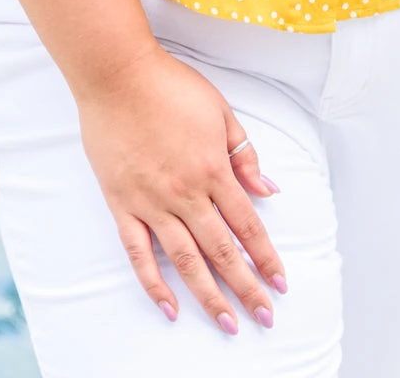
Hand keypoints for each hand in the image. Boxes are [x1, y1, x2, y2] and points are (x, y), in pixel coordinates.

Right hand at [76, 41, 285, 333]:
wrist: (119, 75)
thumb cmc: (171, 86)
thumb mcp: (220, 111)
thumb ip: (244, 154)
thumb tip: (268, 189)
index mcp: (214, 170)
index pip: (247, 225)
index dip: (266, 257)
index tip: (280, 283)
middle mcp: (186, 194)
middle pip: (223, 251)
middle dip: (246, 288)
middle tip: (264, 317)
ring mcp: (152, 202)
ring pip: (186, 260)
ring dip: (209, 296)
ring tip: (227, 323)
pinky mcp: (123, 205)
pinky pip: (139, 254)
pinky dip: (155, 284)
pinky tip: (170, 306)